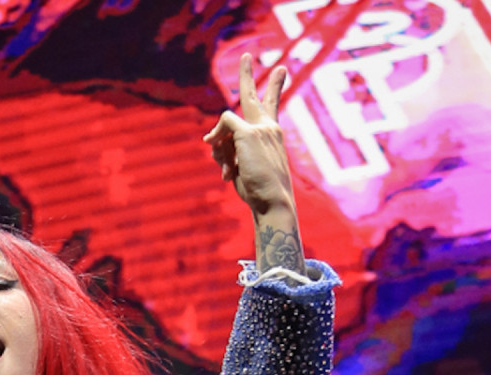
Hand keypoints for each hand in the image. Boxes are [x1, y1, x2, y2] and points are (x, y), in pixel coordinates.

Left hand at [204, 54, 296, 217]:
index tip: (281, 71)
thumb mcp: (241, 167)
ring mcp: (261, 127)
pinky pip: (224, 126)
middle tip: (246, 56)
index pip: (273, 108)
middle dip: (248, 75)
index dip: (275, 89)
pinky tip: (227, 168)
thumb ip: (227, 150)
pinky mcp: (249, 132)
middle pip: (257, 96)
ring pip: (227, 124)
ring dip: (221, 150)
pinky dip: (218, 142)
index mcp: (272, 135)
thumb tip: (209, 139)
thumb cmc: (258, 191)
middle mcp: (269, 127)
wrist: (272, 201)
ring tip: (232, 173)